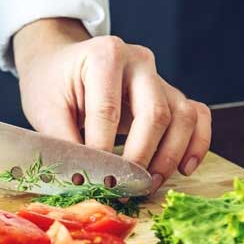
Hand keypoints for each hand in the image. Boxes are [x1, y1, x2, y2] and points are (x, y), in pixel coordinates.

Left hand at [13, 18, 210, 194]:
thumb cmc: (52, 84)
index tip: (92, 180)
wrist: (61, 64)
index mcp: (105, 55)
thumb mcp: (45, 108)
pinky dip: (197, 144)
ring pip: (183, 117)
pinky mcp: (171, 95)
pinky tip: (183, 168)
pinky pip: (198, 116)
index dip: (101, 150)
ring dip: (170, 156)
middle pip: (155, 113)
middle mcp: (139, 62)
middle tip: (124, 188)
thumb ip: (64, 142)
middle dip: (141, 157)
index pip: (108, 110)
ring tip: (148, 184)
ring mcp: (160, 77)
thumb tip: (83, 179)